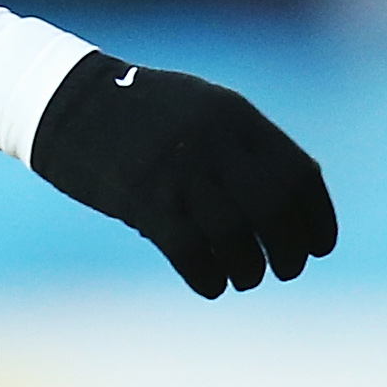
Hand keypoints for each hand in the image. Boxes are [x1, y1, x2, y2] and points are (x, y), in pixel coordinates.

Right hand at [29, 50, 336, 296]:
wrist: (68, 102)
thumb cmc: (141, 112)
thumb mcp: (203, 109)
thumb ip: (244, 146)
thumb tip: (292, 201)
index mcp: (235, 116)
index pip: (299, 175)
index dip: (318, 219)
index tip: (318, 247)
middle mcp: (213, 141)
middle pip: (274, 211)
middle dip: (290, 251)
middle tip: (286, 268)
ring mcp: (178, 170)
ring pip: (236, 239)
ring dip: (249, 270)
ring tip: (245, 277)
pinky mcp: (143, 200)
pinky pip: (191, 254)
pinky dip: (209, 279)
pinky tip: (210, 283)